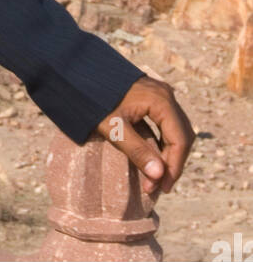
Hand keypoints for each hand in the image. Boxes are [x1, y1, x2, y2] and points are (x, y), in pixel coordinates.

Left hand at [92, 75, 195, 197]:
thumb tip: (159, 176)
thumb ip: (137, 151)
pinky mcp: (152, 96)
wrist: (78, 72)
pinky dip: (162, 142)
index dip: (173, 168)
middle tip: (159, 187)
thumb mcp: (114, 128)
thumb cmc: (95, 99)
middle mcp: (166, 95)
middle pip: (182, 135)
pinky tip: (152, 157)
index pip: (180, 140)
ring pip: (176, 130)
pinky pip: (166, 123)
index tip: (161, 189)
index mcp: (161, 100)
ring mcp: (160, 94)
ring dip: (168, 154)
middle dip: (172, 163)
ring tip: (156, 176)